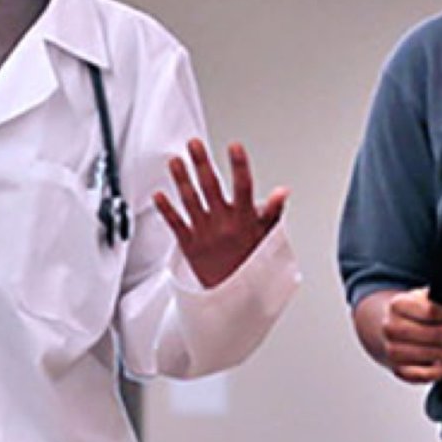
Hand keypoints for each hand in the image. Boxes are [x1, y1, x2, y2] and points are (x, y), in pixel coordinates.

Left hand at [154, 139, 288, 288]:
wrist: (234, 297)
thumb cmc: (251, 264)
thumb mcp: (268, 238)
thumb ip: (273, 212)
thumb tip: (282, 191)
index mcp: (244, 220)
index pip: (243, 187)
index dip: (239, 166)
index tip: (234, 147)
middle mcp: (222, 224)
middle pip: (211, 187)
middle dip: (202, 163)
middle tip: (194, 144)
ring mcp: (204, 233)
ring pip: (191, 201)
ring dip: (181, 179)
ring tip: (176, 161)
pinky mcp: (189, 244)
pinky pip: (175, 224)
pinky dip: (166, 209)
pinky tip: (159, 194)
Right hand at [373, 288, 441, 383]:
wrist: (381, 327)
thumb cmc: (410, 311)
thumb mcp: (419, 297)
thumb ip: (438, 300)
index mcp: (398, 305)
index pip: (429, 312)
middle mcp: (391, 328)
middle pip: (433, 335)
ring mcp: (393, 352)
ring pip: (432, 355)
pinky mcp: (398, 370)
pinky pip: (425, 374)